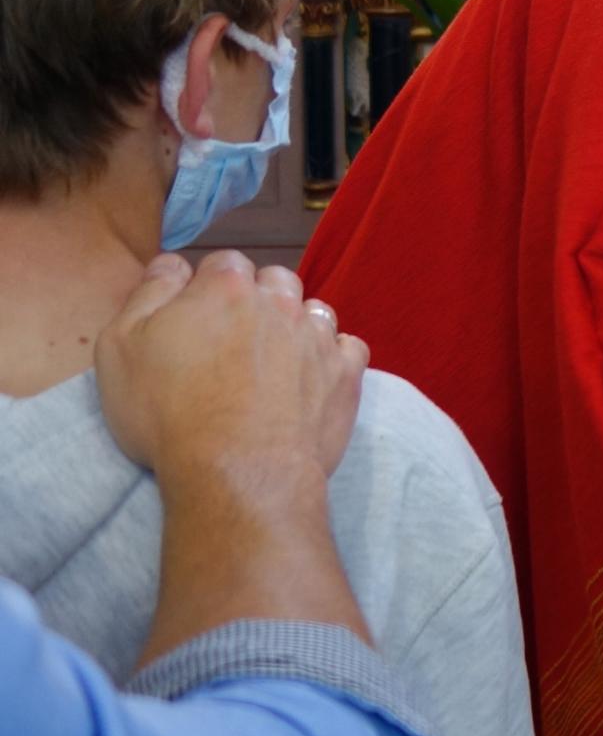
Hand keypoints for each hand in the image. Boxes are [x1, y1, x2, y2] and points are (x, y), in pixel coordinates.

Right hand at [96, 251, 369, 484]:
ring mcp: (319, 337)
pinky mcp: (346, 373)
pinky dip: (333, 357)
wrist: (237, 471)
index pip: (224, 264)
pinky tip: (313, 377)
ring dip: (296, 326)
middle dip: (256, 301)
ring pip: (313, 311)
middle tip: (233, 342)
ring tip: (273, 361)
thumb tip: (172, 265)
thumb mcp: (121, 346)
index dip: (208, 288)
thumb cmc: (167, 410)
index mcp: (226, 286)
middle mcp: (280, 302)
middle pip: (273, 282)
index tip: (197, 319)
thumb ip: (149, 293)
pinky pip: (348, 347)